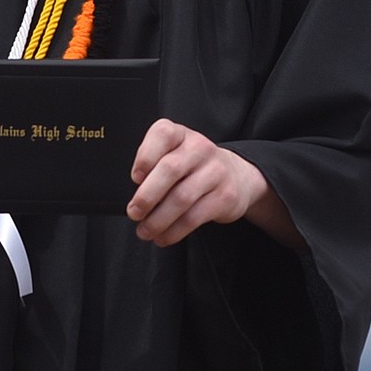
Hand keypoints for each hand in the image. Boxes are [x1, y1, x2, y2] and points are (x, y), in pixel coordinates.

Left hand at [127, 118, 300, 248]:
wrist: (237, 176)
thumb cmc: (194, 167)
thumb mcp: (175, 154)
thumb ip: (154, 166)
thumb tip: (134, 197)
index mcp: (181, 134)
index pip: (162, 134)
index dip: (145, 156)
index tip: (135, 178)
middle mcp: (200, 148)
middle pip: (170, 169)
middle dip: (147, 196)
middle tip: (134, 213)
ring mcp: (215, 172)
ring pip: (181, 198)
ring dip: (158, 220)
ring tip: (145, 231)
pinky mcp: (225, 196)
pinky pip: (194, 217)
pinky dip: (174, 231)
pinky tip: (163, 236)